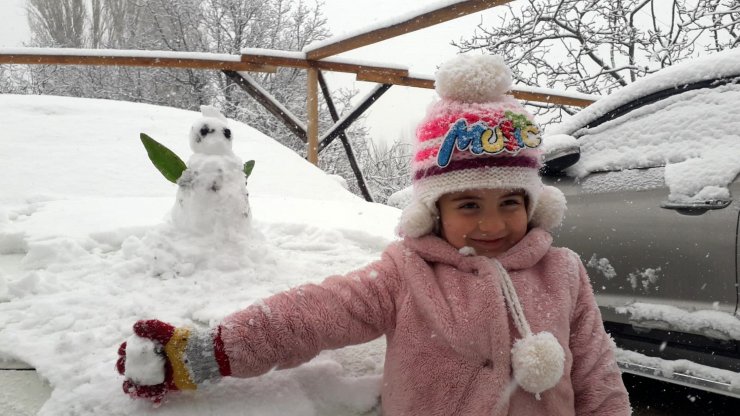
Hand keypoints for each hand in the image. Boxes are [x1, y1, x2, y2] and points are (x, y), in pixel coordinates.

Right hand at [116, 319, 230, 403]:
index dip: (127, 349)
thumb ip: (155, 328)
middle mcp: (160, 359)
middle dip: (126, 366)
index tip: (122, 350)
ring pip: (143, 380)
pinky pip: (154, 391)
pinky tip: (139, 391)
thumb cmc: (191, 342)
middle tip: (123, 367)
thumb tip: (135, 326)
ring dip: (133, 383)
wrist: (210, 356)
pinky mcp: (171, 384)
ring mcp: (165, 372)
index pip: (137, 347)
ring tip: (129, 385)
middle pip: (136, 364)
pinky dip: (146, 393)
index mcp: (159, 345)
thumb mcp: (172, 334)